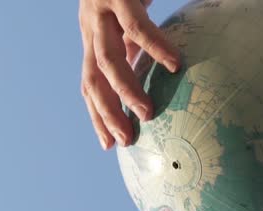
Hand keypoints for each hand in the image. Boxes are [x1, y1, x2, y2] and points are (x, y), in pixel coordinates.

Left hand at [79, 0, 180, 149]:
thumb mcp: (131, 17)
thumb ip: (138, 43)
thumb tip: (169, 72)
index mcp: (94, 38)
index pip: (90, 84)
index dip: (97, 116)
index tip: (108, 145)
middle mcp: (92, 28)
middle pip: (93, 81)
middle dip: (107, 115)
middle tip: (126, 140)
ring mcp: (101, 12)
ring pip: (107, 61)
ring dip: (126, 91)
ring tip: (147, 113)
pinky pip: (137, 27)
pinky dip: (156, 48)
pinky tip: (173, 64)